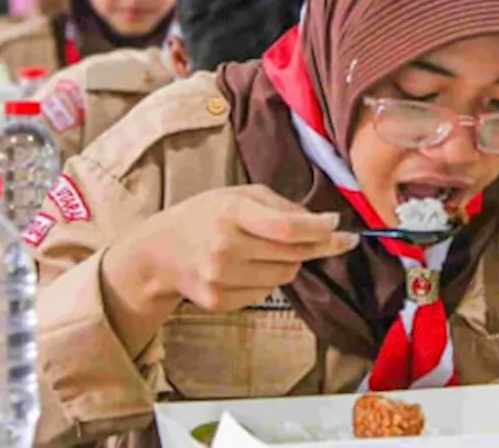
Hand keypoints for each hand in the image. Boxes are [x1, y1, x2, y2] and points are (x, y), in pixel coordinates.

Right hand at [141, 185, 358, 312]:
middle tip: (326, 237)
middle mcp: (224, 246)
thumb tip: (324, 223)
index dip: (318, 230)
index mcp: (230, 212)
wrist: (160, 252)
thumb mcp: (238, 196)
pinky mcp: (219, 301)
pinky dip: (267, 279)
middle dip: (313, 245)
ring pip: (285, 276)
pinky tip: (247, 267)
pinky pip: (266, 292)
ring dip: (289, 262)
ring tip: (266, 249)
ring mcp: (220, 278)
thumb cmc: (206, 216)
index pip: (285, 227)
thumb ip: (281, 206)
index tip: (338, 227)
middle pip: (291, 254)